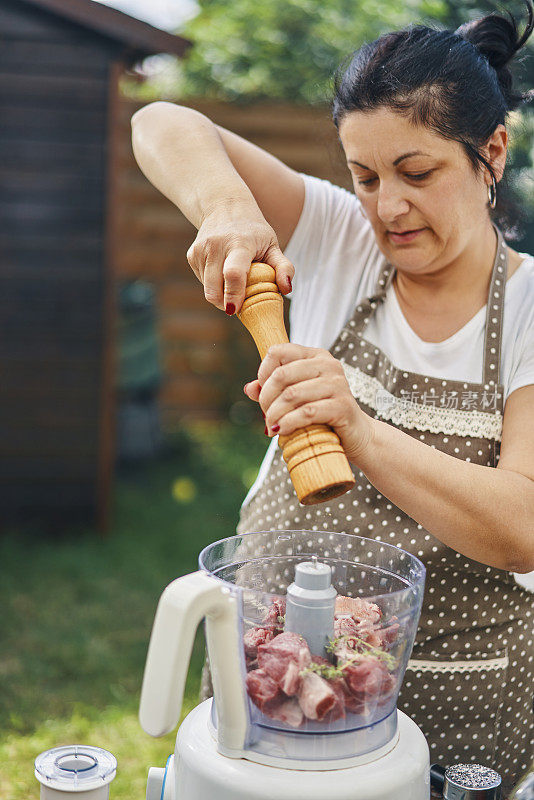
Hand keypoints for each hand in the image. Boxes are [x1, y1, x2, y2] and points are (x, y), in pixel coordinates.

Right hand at [186, 202, 293, 313]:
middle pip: (215, 289)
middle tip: (242, 304)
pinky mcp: (191, 255)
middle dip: (227, 304)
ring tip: (235, 282)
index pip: (233, 273)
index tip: (234, 310)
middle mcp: (216, 245)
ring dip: (222, 295)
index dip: (233, 295)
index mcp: (238, 242)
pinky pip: (203, 282)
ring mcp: (200, 250)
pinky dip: (214, 285)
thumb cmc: (254, 232)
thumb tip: (287, 289)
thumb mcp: (272, 244)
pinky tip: (223, 271)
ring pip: (208, 290)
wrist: (224, 206)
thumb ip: (283, 267)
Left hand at [244, 344, 374, 464]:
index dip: (263, 373)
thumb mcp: (296, 397)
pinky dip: (288, 423)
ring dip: (274, 414)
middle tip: (266, 415)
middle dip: (266, 399)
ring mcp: (337, 384)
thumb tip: (249, 388)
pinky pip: (307, 412)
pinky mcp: (342, 406)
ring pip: (291, 395)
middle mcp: (328, 365)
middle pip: (281, 375)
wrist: (355, 434)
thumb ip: (272, 390)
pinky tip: (281, 431)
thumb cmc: (322, 413)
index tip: (262, 393)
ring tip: (272, 426)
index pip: (278, 351)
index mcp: (315, 356)